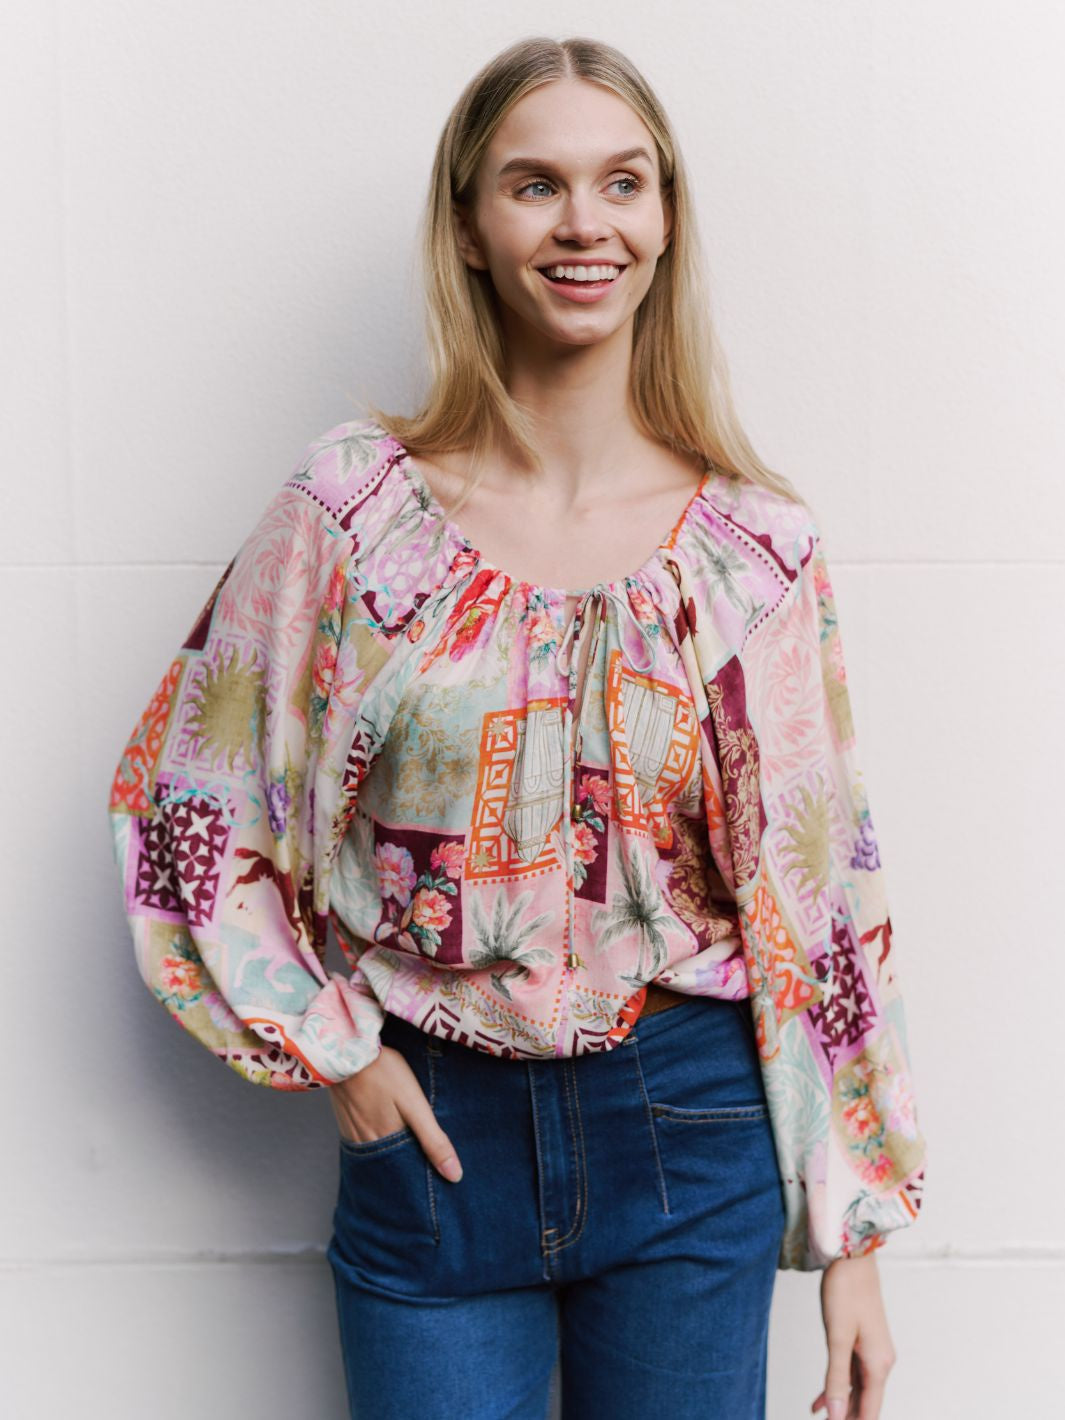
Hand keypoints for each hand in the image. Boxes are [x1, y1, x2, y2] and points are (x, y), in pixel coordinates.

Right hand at [328, 1044, 463, 1182]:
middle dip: (409, 1170)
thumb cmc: (383, 1071)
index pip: (408, 1175)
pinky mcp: (346, 1122)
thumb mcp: (414, 1103)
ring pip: (379, 1157)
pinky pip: (364, 1144)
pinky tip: (388, 1136)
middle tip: (428, 1172)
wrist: (345, 1050)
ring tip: (412, 1153)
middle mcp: (368, 1145)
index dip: (424, 1178)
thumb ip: (433, 1139)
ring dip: (393, 1158)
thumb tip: (454, 1174)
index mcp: (387, 1144)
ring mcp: (354, 1134)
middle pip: (392, 1168)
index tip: (439, 1183)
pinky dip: (378, 1146)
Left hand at [810, 1252, 896, 1419]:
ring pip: (857, 1389)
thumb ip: (836, 1377)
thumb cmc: (845, 1291)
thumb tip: (837, 1415)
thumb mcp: (837, 1337)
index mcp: (878, 1364)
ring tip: (817, 1418)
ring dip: (840, 1405)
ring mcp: (873, 1351)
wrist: (853, 1256)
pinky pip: (852, 1373)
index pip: (870, 1411)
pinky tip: (819, 1400)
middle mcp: (881, 1361)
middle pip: (865, 1403)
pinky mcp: (863, 1341)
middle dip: (847, 1417)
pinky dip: (838, 1387)